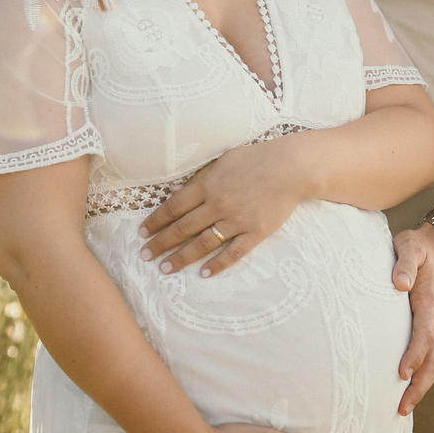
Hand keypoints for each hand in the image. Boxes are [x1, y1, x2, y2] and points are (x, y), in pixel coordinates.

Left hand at [138, 141, 305, 276]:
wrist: (292, 167)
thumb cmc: (257, 158)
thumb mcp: (223, 160)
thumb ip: (201, 178)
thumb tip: (177, 193)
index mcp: (208, 184)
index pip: (173, 207)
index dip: (155, 222)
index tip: (142, 233)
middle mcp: (218, 204)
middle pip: (183, 228)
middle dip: (161, 244)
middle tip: (145, 256)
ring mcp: (236, 220)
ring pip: (202, 244)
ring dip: (181, 258)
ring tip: (165, 269)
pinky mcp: (255, 233)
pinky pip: (233, 253)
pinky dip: (217, 265)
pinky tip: (203, 274)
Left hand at [392, 223, 433, 414]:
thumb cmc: (418, 247)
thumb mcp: (409, 246)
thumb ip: (404, 263)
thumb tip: (399, 284)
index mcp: (430, 302)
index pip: (424, 335)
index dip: (414, 355)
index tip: (402, 373)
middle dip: (420, 386)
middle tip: (401, 408)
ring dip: (422, 386)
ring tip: (404, 407)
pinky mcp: (433, 327)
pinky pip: (432, 356)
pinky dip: (424, 376)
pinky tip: (409, 387)